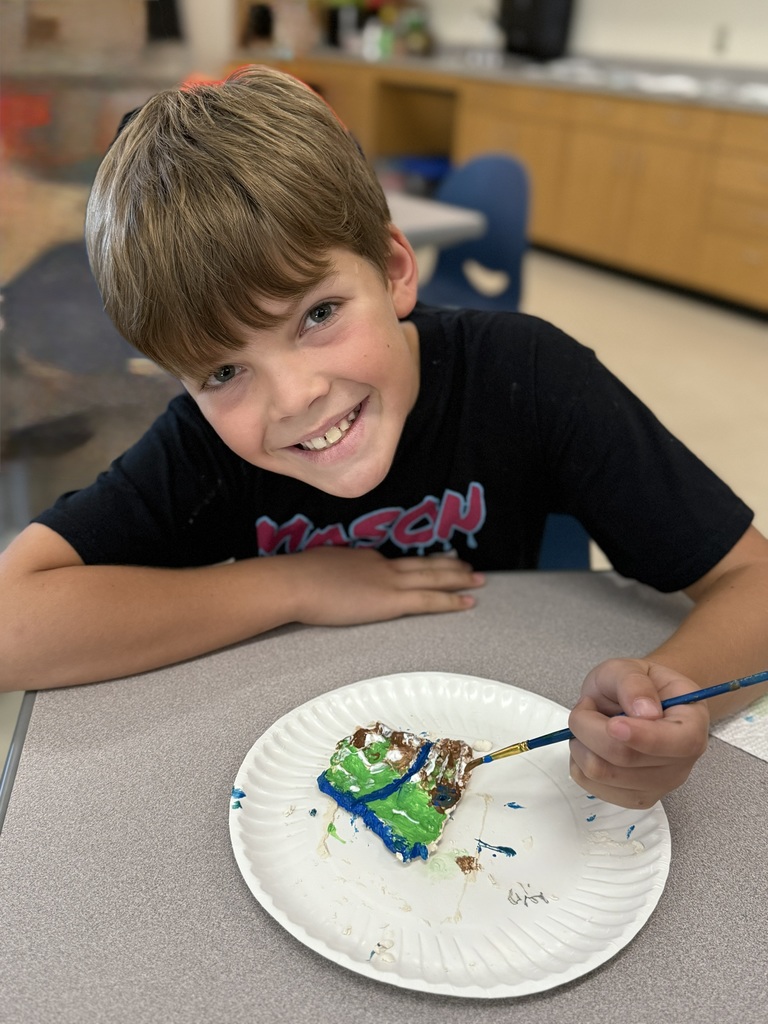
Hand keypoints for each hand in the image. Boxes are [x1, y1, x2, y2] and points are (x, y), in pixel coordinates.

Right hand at [282, 546, 483, 625]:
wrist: (295, 582)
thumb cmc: (296, 578)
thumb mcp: (317, 568)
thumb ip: (330, 574)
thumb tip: (326, 580)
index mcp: (364, 558)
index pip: (398, 562)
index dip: (419, 562)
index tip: (433, 562)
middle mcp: (383, 565)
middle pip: (423, 564)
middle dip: (448, 565)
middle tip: (469, 566)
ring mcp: (389, 581)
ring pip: (433, 578)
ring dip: (458, 578)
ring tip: (478, 579)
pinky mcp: (392, 601)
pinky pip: (430, 600)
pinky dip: (452, 600)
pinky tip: (468, 602)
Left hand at [568, 658, 709, 808]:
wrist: (630, 702)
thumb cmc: (634, 685)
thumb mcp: (630, 668)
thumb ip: (634, 683)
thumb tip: (646, 712)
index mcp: (692, 724)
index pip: (679, 743)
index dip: (643, 737)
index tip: (614, 724)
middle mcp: (682, 761)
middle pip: (627, 759)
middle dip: (590, 727)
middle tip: (587, 705)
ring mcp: (659, 785)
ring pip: (602, 773)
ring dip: (581, 743)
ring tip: (591, 724)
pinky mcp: (633, 799)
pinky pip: (591, 784)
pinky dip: (579, 760)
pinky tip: (592, 744)